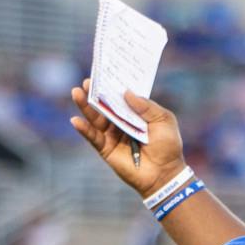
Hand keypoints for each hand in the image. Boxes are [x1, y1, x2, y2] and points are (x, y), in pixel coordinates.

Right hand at [69, 81, 184, 196]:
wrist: (165, 173)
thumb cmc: (168, 146)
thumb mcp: (163, 120)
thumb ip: (146, 106)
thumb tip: (126, 93)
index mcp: (136, 113)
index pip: (121, 96)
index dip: (113, 85)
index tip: (105, 71)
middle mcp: (122, 122)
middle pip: (105, 105)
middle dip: (96, 93)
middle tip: (88, 81)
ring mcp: (112, 135)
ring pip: (96, 118)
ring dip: (85, 106)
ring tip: (77, 93)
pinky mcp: (106, 149)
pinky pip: (93, 137)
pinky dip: (84, 129)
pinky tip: (76, 120)